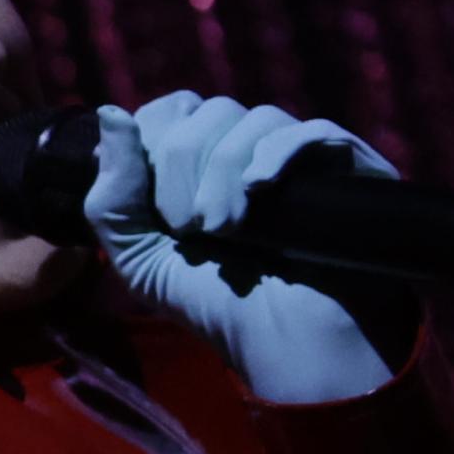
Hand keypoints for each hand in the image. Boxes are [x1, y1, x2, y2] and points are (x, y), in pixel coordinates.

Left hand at [85, 90, 400, 405]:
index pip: (170, 110)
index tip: (157, 209)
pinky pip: (314, 130)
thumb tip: (108, 112)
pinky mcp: (344, 168)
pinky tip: (260, 186)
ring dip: (226, 172)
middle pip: (209, 110)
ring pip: (256, 117)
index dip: (153, 147)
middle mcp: (248, 150)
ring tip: (227, 230)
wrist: (285, 343)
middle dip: (185, 168)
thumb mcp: (139, 258)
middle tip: (193, 229)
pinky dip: (279, 151)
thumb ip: (113, 193)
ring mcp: (298, 156)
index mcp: (199, 163)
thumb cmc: (214, 305)